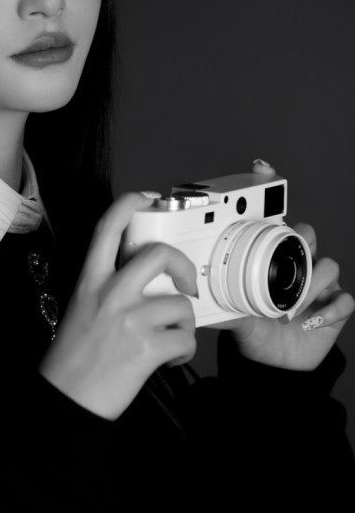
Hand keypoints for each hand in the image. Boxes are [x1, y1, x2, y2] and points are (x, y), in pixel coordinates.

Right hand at [39, 193, 197, 419]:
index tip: (146, 197)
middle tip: (185, 283)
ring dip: (184, 323)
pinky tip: (169, 358)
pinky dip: (184, 351)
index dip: (129, 203)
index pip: (108, 228)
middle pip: (159, 254)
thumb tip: (145, 280)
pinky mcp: (147, 348)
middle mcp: (110, 293)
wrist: (66, 397)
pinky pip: (186, 339)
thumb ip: (108, 286)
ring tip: (170, 337)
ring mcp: (129, 319)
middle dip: (182, 265)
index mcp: (91, 280)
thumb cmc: (72, 356)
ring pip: (180, 303)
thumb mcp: (81, 306)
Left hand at [216, 160, 354, 369]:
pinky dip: (329, 310)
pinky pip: (344, 300)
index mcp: (268, 257)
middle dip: (301, 244)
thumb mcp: (231, 311)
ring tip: (289, 308)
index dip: (271, 190)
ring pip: (329, 266)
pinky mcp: (335, 307)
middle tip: (284, 263)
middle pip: (308, 234)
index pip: (272, 218)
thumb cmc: (252, 328)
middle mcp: (296, 264)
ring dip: (311, 286)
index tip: (261, 166)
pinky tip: (309, 321)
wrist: (273, 363)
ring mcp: (318, 284)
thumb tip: (191, 293)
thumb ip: (216, 299)